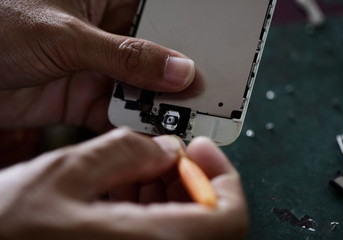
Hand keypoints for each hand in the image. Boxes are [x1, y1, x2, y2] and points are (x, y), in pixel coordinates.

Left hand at [0, 0, 194, 130]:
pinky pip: (117, 114)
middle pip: (155, 57)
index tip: (210, 55)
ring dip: (157, 105)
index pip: (161, 15)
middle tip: (201, 95)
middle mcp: (105, 37)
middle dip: (175, 78)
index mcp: (105, 3)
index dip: (188, 35)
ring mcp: (96, 70)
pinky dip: (132, 126)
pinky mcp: (84, 100)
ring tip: (178, 117)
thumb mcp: (65, 37)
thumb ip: (125, 55)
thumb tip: (178, 68)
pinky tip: (148, 133)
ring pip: (140, 89)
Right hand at [0, 128, 247, 239]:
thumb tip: (162, 147)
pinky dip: (151, 208)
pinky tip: (126, 189)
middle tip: (169, 152)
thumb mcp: (64, 175)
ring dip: (169, 190)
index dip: (222, 176)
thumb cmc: (10, 229)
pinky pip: (157, 234)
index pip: (227, 217)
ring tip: (141, 165)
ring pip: (183, 226)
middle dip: (189, 178)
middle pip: (207, 220)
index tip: (202, 149)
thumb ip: (123, 152)